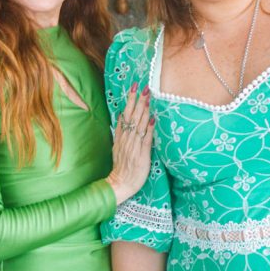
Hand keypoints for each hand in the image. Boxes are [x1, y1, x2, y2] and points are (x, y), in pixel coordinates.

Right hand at [108, 83, 154, 203]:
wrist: (121, 184)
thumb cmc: (122, 167)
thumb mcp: (117, 147)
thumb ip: (120, 131)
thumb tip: (123, 115)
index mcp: (121, 136)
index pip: (126, 114)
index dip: (130, 100)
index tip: (134, 87)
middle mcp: (127, 139)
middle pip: (132, 116)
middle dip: (138, 100)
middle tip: (143, 86)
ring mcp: (134, 146)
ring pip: (139, 124)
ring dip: (144, 110)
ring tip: (148, 97)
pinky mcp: (141, 154)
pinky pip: (146, 139)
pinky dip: (149, 129)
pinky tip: (152, 118)